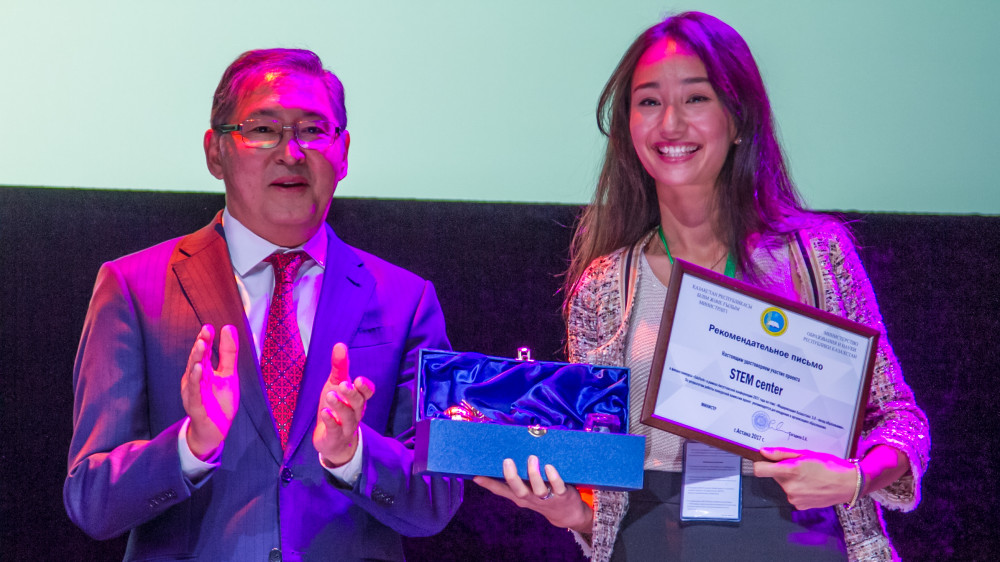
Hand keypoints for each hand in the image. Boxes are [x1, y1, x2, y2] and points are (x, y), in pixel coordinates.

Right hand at [181, 324, 239, 459]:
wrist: (217, 430)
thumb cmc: (220, 401)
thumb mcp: (228, 374)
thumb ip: (228, 353)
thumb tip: (228, 327)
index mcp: (203, 371)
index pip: (203, 352)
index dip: (205, 340)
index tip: (209, 327)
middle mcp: (196, 380)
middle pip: (197, 360)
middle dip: (200, 346)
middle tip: (205, 332)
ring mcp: (194, 393)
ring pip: (193, 374)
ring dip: (196, 360)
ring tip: (200, 345)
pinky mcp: (196, 406)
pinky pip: (195, 392)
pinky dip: (196, 381)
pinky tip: (198, 369)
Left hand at [313, 343, 373, 466]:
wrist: (332, 440)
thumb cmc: (336, 408)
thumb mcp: (335, 385)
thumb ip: (339, 367)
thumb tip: (339, 344)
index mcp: (357, 399)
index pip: (367, 393)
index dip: (365, 387)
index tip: (358, 380)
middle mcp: (355, 412)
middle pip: (359, 403)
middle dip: (352, 394)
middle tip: (343, 385)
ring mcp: (346, 426)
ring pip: (348, 417)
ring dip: (340, 406)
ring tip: (330, 396)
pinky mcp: (335, 436)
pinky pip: (335, 430)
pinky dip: (331, 421)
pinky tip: (325, 413)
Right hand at [474, 456, 592, 532]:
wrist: (567, 514)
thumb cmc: (543, 496)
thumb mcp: (527, 491)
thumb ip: (517, 478)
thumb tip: (502, 459)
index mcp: (520, 496)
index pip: (502, 491)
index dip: (489, 484)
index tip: (476, 475)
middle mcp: (531, 497)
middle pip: (518, 491)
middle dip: (512, 477)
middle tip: (507, 461)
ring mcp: (547, 497)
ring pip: (538, 489)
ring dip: (534, 474)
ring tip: (532, 458)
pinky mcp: (563, 495)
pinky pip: (558, 486)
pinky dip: (554, 477)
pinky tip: (549, 466)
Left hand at [753, 447, 857, 509]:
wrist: (848, 484)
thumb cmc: (829, 465)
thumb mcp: (805, 454)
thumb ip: (781, 454)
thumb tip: (763, 452)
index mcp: (789, 472)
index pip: (759, 470)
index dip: (759, 464)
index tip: (763, 460)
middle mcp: (789, 488)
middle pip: (774, 476)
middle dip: (782, 470)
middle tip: (798, 466)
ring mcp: (794, 499)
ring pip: (784, 485)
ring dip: (791, 480)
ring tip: (808, 476)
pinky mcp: (800, 506)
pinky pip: (793, 494)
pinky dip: (798, 490)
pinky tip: (811, 485)